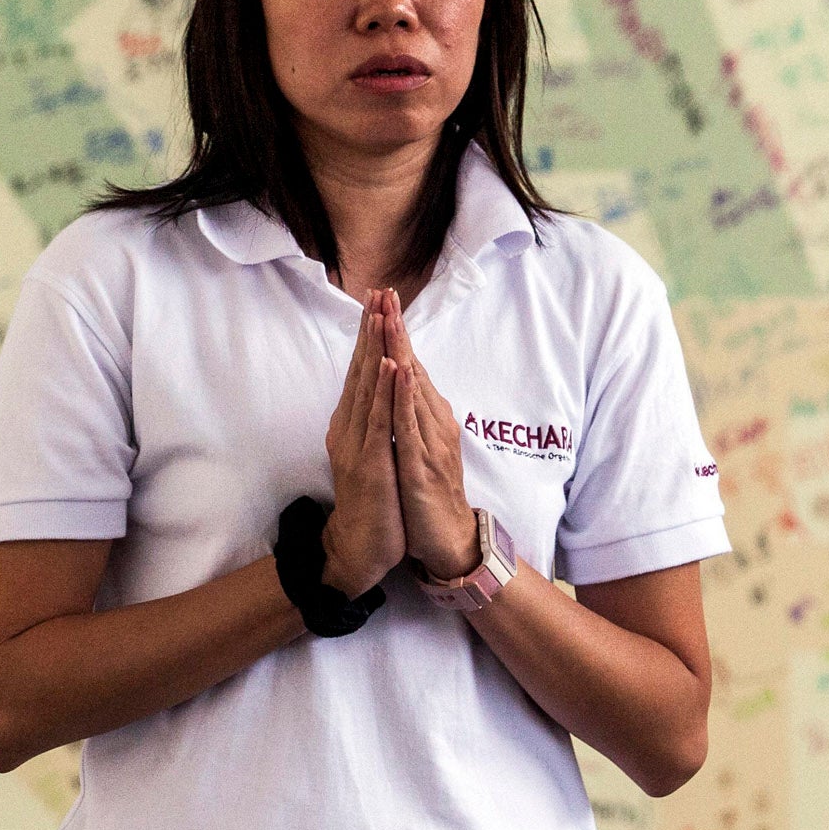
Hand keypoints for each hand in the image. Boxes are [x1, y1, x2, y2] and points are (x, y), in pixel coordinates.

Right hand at [319, 288, 406, 596]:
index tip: (377, 301)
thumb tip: (378, 392)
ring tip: (380, 314)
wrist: (360, 547)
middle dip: (369, 330)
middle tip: (377, 292)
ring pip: (366, 386)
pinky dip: (384, 390)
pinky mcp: (370, 462)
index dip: (368, 335)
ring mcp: (357, 443)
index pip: (360, 370)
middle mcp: (348, 426)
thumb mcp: (372, 452)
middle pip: (359, 369)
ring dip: (374, 348)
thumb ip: (372, 421)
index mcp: (351, 423)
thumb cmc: (372, 500)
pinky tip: (389, 365)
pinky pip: (379, 420)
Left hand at [377, 287, 480, 581]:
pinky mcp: (421, 461)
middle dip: (397, 329)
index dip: (395, 333)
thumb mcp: (418, 444)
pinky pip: (410, 422)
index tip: (382, 299)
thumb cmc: (429, 491)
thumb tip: (402, 385)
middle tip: (386, 292)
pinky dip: (404, 393)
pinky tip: (399, 369)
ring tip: (390, 317)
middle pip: (412, 366)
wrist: (445, 537)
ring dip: (400, 349)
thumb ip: (412, 414)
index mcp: (428, 415)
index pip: (409, 365)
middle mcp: (432, 420)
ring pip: (411, 386)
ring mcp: (428, 439)